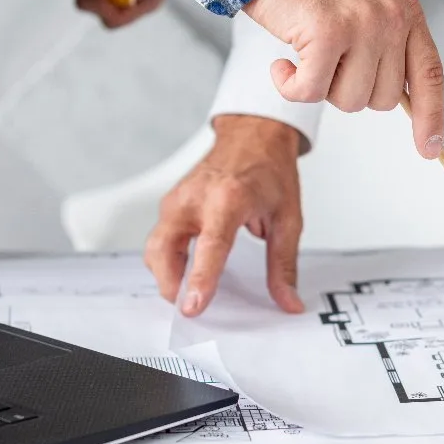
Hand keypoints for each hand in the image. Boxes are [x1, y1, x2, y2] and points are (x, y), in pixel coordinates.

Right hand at [144, 115, 303, 316]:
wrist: (254, 136)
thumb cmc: (270, 171)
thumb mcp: (288, 219)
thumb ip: (284, 265)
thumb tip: (288, 301)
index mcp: (228, 198)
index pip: (210, 246)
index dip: (200, 279)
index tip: (192, 306)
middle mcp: (195, 198)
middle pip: (164, 250)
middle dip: (171, 285)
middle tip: (191, 304)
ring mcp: (177, 199)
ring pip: (155, 248)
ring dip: (167, 275)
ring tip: (190, 289)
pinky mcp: (169, 204)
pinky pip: (158, 239)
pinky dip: (167, 260)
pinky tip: (187, 268)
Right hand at [243, 0, 443, 159]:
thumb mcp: (365, 8)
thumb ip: (386, 47)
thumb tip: (399, 101)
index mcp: (406, 11)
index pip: (430, 74)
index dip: (432, 116)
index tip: (431, 149)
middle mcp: (392, 17)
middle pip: (382, 99)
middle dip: (348, 91)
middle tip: (326, 60)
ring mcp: (362, 25)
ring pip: (349, 100)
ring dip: (319, 87)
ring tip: (306, 51)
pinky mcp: (327, 34)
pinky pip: (310, 93)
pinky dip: (289, 86)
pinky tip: (282, 63)